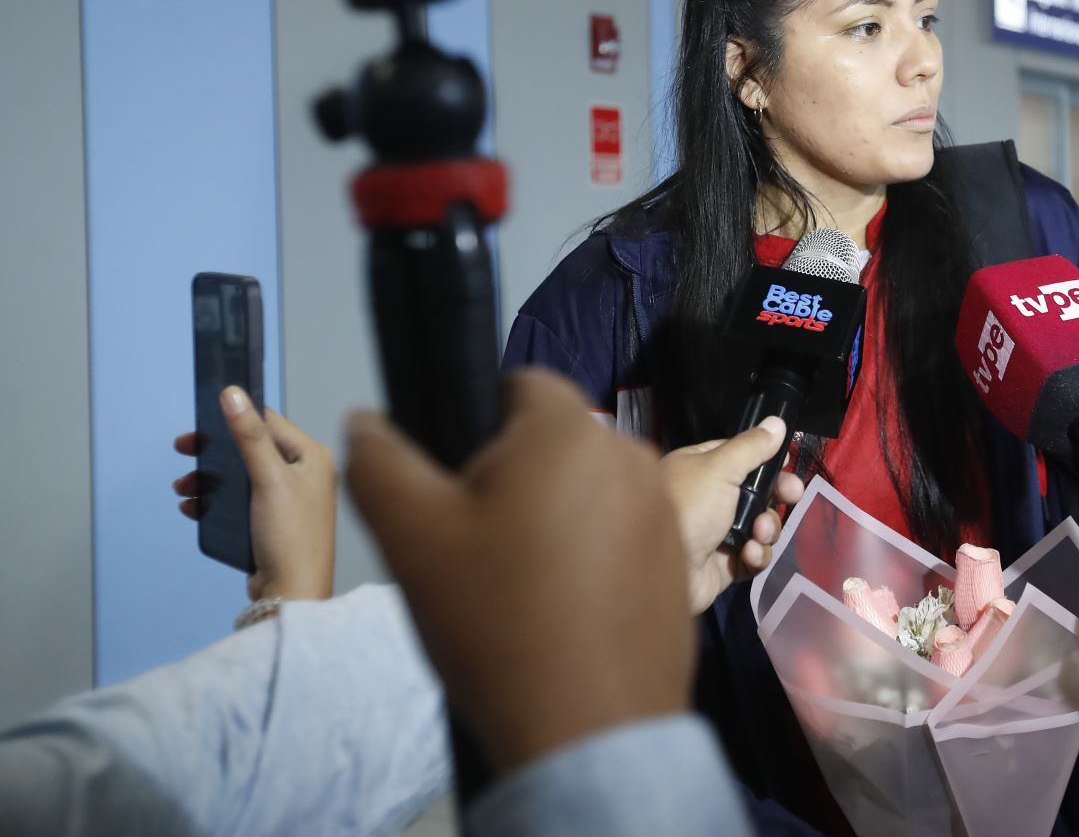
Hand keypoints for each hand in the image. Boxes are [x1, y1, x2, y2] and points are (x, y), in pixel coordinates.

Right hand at [172, 387, 335, 601]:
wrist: (292, 592)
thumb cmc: (290, 536)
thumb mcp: (267, 479)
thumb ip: (250, 436)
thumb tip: (234, 394)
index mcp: (312, 456)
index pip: (269, 422)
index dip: (234, 418)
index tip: (200, 423)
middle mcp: (304, 474)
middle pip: (251, 448)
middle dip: (215, 452)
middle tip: (183, 451)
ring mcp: (289, 498)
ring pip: (240, 476)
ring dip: (209, 479)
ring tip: (183, 488)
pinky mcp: (272, 520)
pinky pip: (239, 501)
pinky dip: (215, 501)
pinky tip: (193, 507)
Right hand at [345, 369, 692, 774]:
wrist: (587, 725)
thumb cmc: (498, 621)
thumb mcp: (411, 537)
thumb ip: (380, 462)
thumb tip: (367, 421)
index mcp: (571, 430)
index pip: (519, 385)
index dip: (478, 428)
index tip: (456, 490)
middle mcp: (632, 456)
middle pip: (554, 443)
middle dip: (515, 479)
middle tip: (480, 548)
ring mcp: (665, 510)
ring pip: (588, 492)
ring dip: (553, 521)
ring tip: (519, 588)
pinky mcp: (679, 561)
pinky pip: (621, 537)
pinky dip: (591, 560)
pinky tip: (562, 611)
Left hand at [661, 418, 804, 613]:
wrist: (661, 568)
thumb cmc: (689, 507)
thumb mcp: (719, 468)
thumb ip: (751, 446)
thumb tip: (777, 422)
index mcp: (702, 469)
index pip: (743, 458)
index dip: (768, 462)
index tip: (789, 466)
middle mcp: (710, 499)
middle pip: (758, 493)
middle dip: (777, 496)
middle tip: (791, 496)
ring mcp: (718, 533)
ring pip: (761, 526)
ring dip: (767, 529)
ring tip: (758, 534)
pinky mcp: (725, 565)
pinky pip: (754, 556)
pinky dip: (756, 556)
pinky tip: (749, 555)